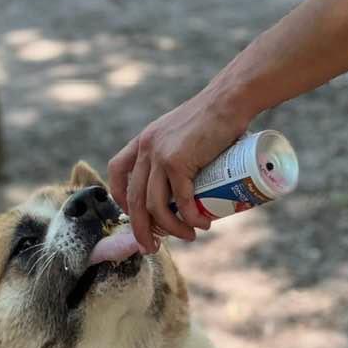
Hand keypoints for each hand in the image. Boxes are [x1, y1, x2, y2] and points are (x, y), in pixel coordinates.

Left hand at [108, 80, 252, 252]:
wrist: (231, 100)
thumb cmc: (214, 119)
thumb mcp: (183, 134)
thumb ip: (177, 153)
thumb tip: (185, 189)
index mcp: (143, 141)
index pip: (116, 172)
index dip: (121, 199)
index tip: (136, 216)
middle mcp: (146, 148)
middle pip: (134, 199)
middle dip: (141, 230)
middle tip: (153, 248)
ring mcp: (160, 155)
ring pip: (155, 206)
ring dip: (170, 229)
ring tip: (188, 237)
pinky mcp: (178, 161)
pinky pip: (179, 201)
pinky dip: (189, 218)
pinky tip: (200, 225)